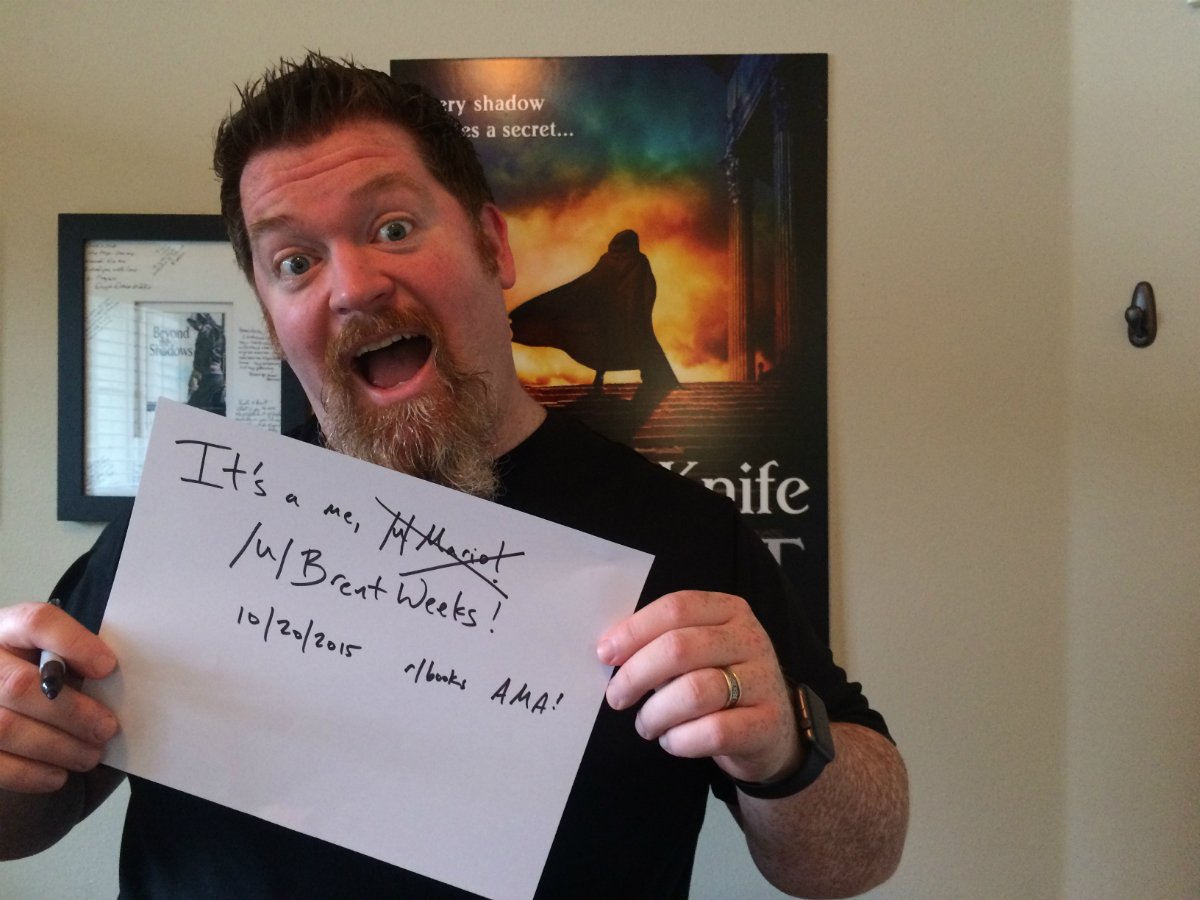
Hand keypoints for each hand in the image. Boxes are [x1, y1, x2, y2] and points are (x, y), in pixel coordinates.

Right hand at [0, 602, 117, 792]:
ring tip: (90, 756)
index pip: (36, 621)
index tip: (108, 666)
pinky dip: (30, 773)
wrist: (9, 702)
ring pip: (6, 728)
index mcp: (8, 629)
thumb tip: (113, 684)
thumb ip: (75, 663)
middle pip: (20, 685)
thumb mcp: (56, 658)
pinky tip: (57, 774)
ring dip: (57, 747)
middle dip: (71, 712)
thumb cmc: (43, 678)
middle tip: (106, 729)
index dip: (73, 642)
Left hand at [597, 591, 800, 783]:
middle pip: (679, 648)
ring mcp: (762, 681)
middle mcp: (749, 639)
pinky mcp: (766, 723)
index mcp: (728, 611)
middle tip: (616, 696)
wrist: (772, 731)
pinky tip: (672, 740)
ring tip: (646, 724)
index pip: (676, 608)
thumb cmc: (721, 683)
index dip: (634, 630)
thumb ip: (662, 643)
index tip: (606, 654)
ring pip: (694, 691)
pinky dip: (681, 740)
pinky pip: (713, 732)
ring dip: (656, 713)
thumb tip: (611, 652)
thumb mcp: (699, 652)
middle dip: (637, 674)